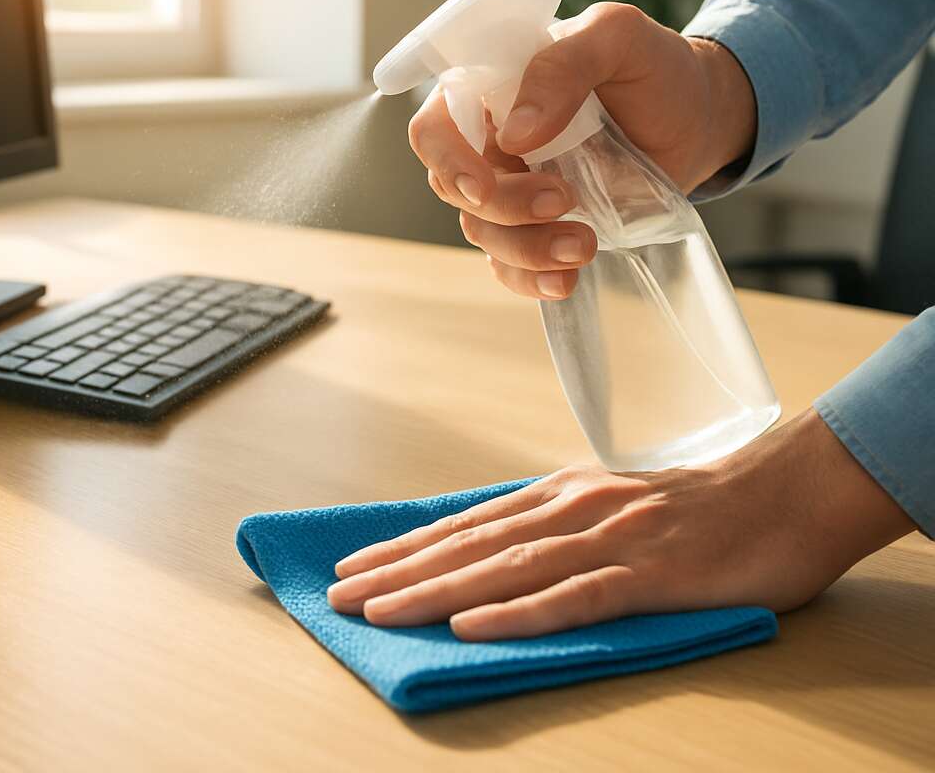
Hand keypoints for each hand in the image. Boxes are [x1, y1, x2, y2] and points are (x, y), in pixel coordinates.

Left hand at [328, 410, 914, 639]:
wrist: (780, 493)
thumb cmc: (697, 506)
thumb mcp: (614, 506)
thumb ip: (559, 525)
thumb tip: (500, 547)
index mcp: (562, 495)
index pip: (469, 522)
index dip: (409, 544)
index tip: (357, 563)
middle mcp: (572, 509)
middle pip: (471, 543)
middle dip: (400, 570)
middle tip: (340, 593)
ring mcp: (608, 540)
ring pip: (506, 567)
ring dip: (437, 589)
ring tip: (381, 610)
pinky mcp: (648, 574)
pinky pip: (574, 598)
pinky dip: (519, 613)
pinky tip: (473, 627)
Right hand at [407, 2, 756, 299]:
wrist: (698, 119)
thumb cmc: (652, 68)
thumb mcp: (616, 37)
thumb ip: (563, 65)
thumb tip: (516, 132)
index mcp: (489, 91)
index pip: (434, 128)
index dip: (447, 161)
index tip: (484, 187)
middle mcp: (490, 143)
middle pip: (455, 191)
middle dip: (505, 208)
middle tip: (564, 199)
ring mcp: (514, 190)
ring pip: (485, 234)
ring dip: (527, 249)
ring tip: (586, 243)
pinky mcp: (541, 229)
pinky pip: (513, 266)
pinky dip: (532, 281)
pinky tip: (566, 281)